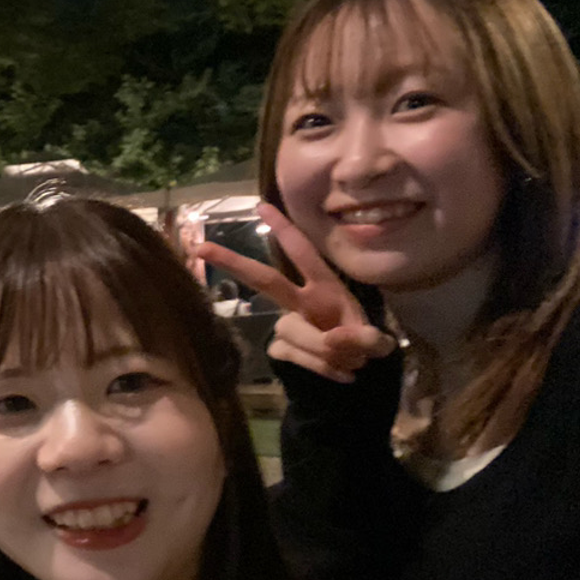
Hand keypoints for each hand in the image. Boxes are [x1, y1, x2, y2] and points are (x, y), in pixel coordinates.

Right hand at [196, 203, 395, 383]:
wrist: (357, 371)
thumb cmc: (364, 342)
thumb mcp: (378, 340)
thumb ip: (368, 340)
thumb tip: (333, 338)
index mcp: (323, 286)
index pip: (302, 253)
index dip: (284, 230)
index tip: (261, 206)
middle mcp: (300, 301)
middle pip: (264, 280)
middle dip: (234, 262)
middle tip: (201, 248)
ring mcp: (287, 325)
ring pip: (293, 331)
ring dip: (328, 350)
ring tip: (356, 361)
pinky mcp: (281, 349)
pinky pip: (296, 356)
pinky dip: (324, 368)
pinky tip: (343, 373)